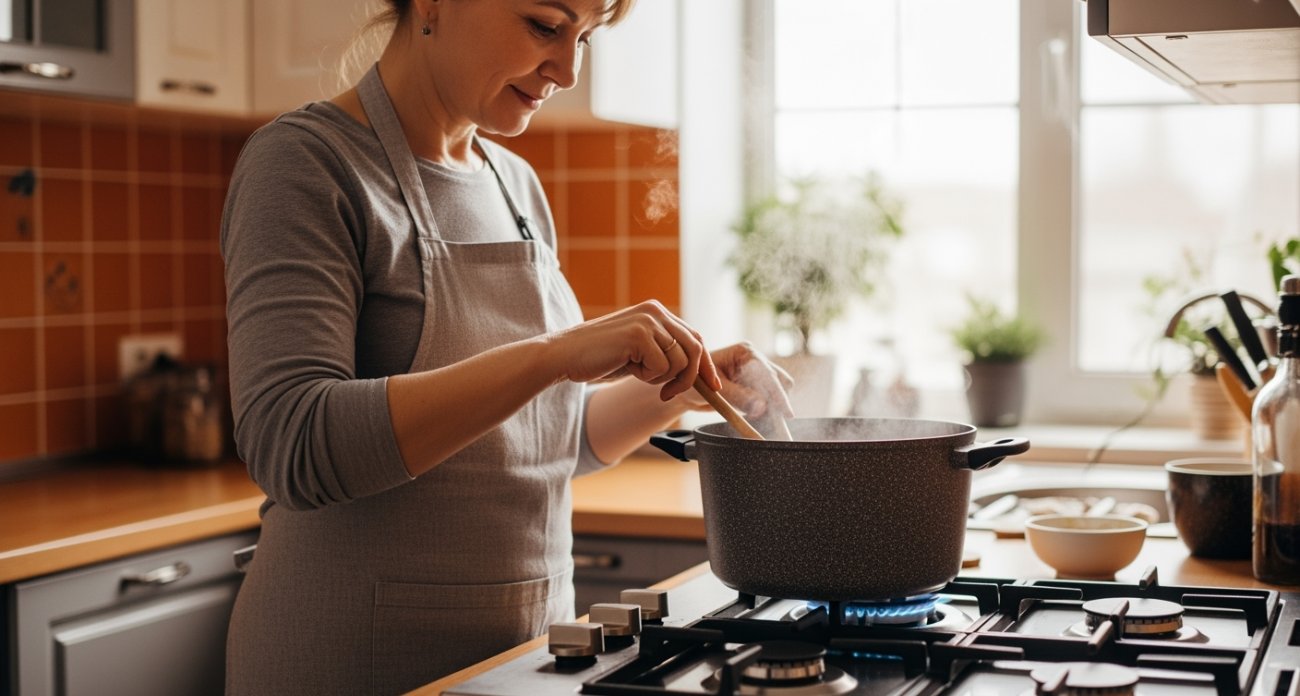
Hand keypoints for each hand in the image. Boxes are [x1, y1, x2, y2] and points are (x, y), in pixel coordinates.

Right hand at [544, 301, 720, 400]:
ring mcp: (648, 321)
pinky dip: (647, 377)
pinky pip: (661, 368)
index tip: (711, 386)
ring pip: (680, 362)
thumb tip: (696, 372)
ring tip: (636, 371)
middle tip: (667, 393)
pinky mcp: (639, 335)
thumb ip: (664, 351)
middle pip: (695, 349)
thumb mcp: (639, 350)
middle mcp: (656, 311)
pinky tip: (627, 367)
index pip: (694, 337)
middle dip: (688, 378)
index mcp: (657, 312)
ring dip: (661, 377)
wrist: (565, 355)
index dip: (706, 364)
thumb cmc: (600, 357)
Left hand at [678, 342, 794, 417]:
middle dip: (779, 400)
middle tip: (775, 422)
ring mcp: (756, 371)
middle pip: (779, 379)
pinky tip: (755, 418)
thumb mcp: (715, 391)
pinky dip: (767, 409)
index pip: (768, 374)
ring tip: (760, 421)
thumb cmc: (695, 384)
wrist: (687, 390)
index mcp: (745, 352)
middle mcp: (754, 359)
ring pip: (778, 389)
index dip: (778, 395)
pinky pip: (769, 398)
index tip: (786, 413)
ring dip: (773, 406)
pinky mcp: (755, 384)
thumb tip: (762, 407)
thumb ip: (739, 397)